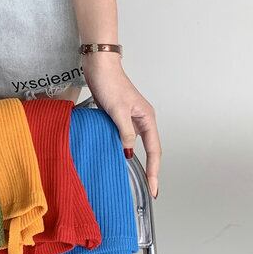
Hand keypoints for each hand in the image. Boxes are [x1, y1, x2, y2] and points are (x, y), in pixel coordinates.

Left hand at [82, 53, 160, 198]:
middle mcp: (141, 119)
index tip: (154, 187)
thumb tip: (128, 152)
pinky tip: (115, 154)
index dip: (154, 170)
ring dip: (135, 158)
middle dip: (150, 169)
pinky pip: (123, 136)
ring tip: (135, 177)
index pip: (154, 150)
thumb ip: (125, 132)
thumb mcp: (117, 110)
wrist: (98, 65)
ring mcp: (130, 117)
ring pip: (135, 143)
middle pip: (149, 149)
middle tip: (149, 189)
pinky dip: (121, 147)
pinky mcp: (117, 115)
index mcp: (146, 117)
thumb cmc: (109, 82)